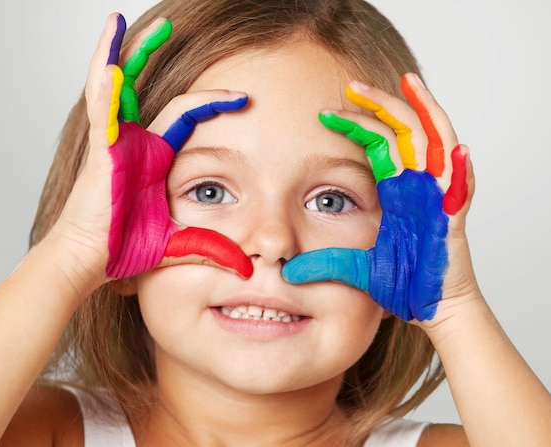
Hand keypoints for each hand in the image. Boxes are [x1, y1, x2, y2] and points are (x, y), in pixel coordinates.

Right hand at [62, 14, 252, 282]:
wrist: (92, 262)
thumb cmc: (125, 249)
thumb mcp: (179, 242)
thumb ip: (212, 248)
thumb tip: (248, 269)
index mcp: (153, 157)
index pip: (184, 115)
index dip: (212, 102)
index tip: (242, 98)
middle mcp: (133, 143)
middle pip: (145, 87)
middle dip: (152, 55)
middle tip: (168, 27)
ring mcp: (114, 143)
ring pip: (115, 87)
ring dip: (121, 55)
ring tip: (121, 22)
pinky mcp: (99, 151)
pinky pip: (101, 111)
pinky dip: (103, 85)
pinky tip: (109, 62)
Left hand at [282, 74, 473, 321]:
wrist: (431, 307)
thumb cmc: (401, 283)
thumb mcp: (354, 268)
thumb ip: (324, 263)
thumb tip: (288, 270)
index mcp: (397, 191)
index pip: (378, 144)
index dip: (357, 125)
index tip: (327, 113)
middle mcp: (418, 187)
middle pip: (404, 132)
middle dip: (382, 105)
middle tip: (354, 85)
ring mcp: (438, 198)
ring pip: (435, 144)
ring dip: (423, 112)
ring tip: (407, 83)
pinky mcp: (453, 219)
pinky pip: (462, 188)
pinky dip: (462, 167)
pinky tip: (456, 148)